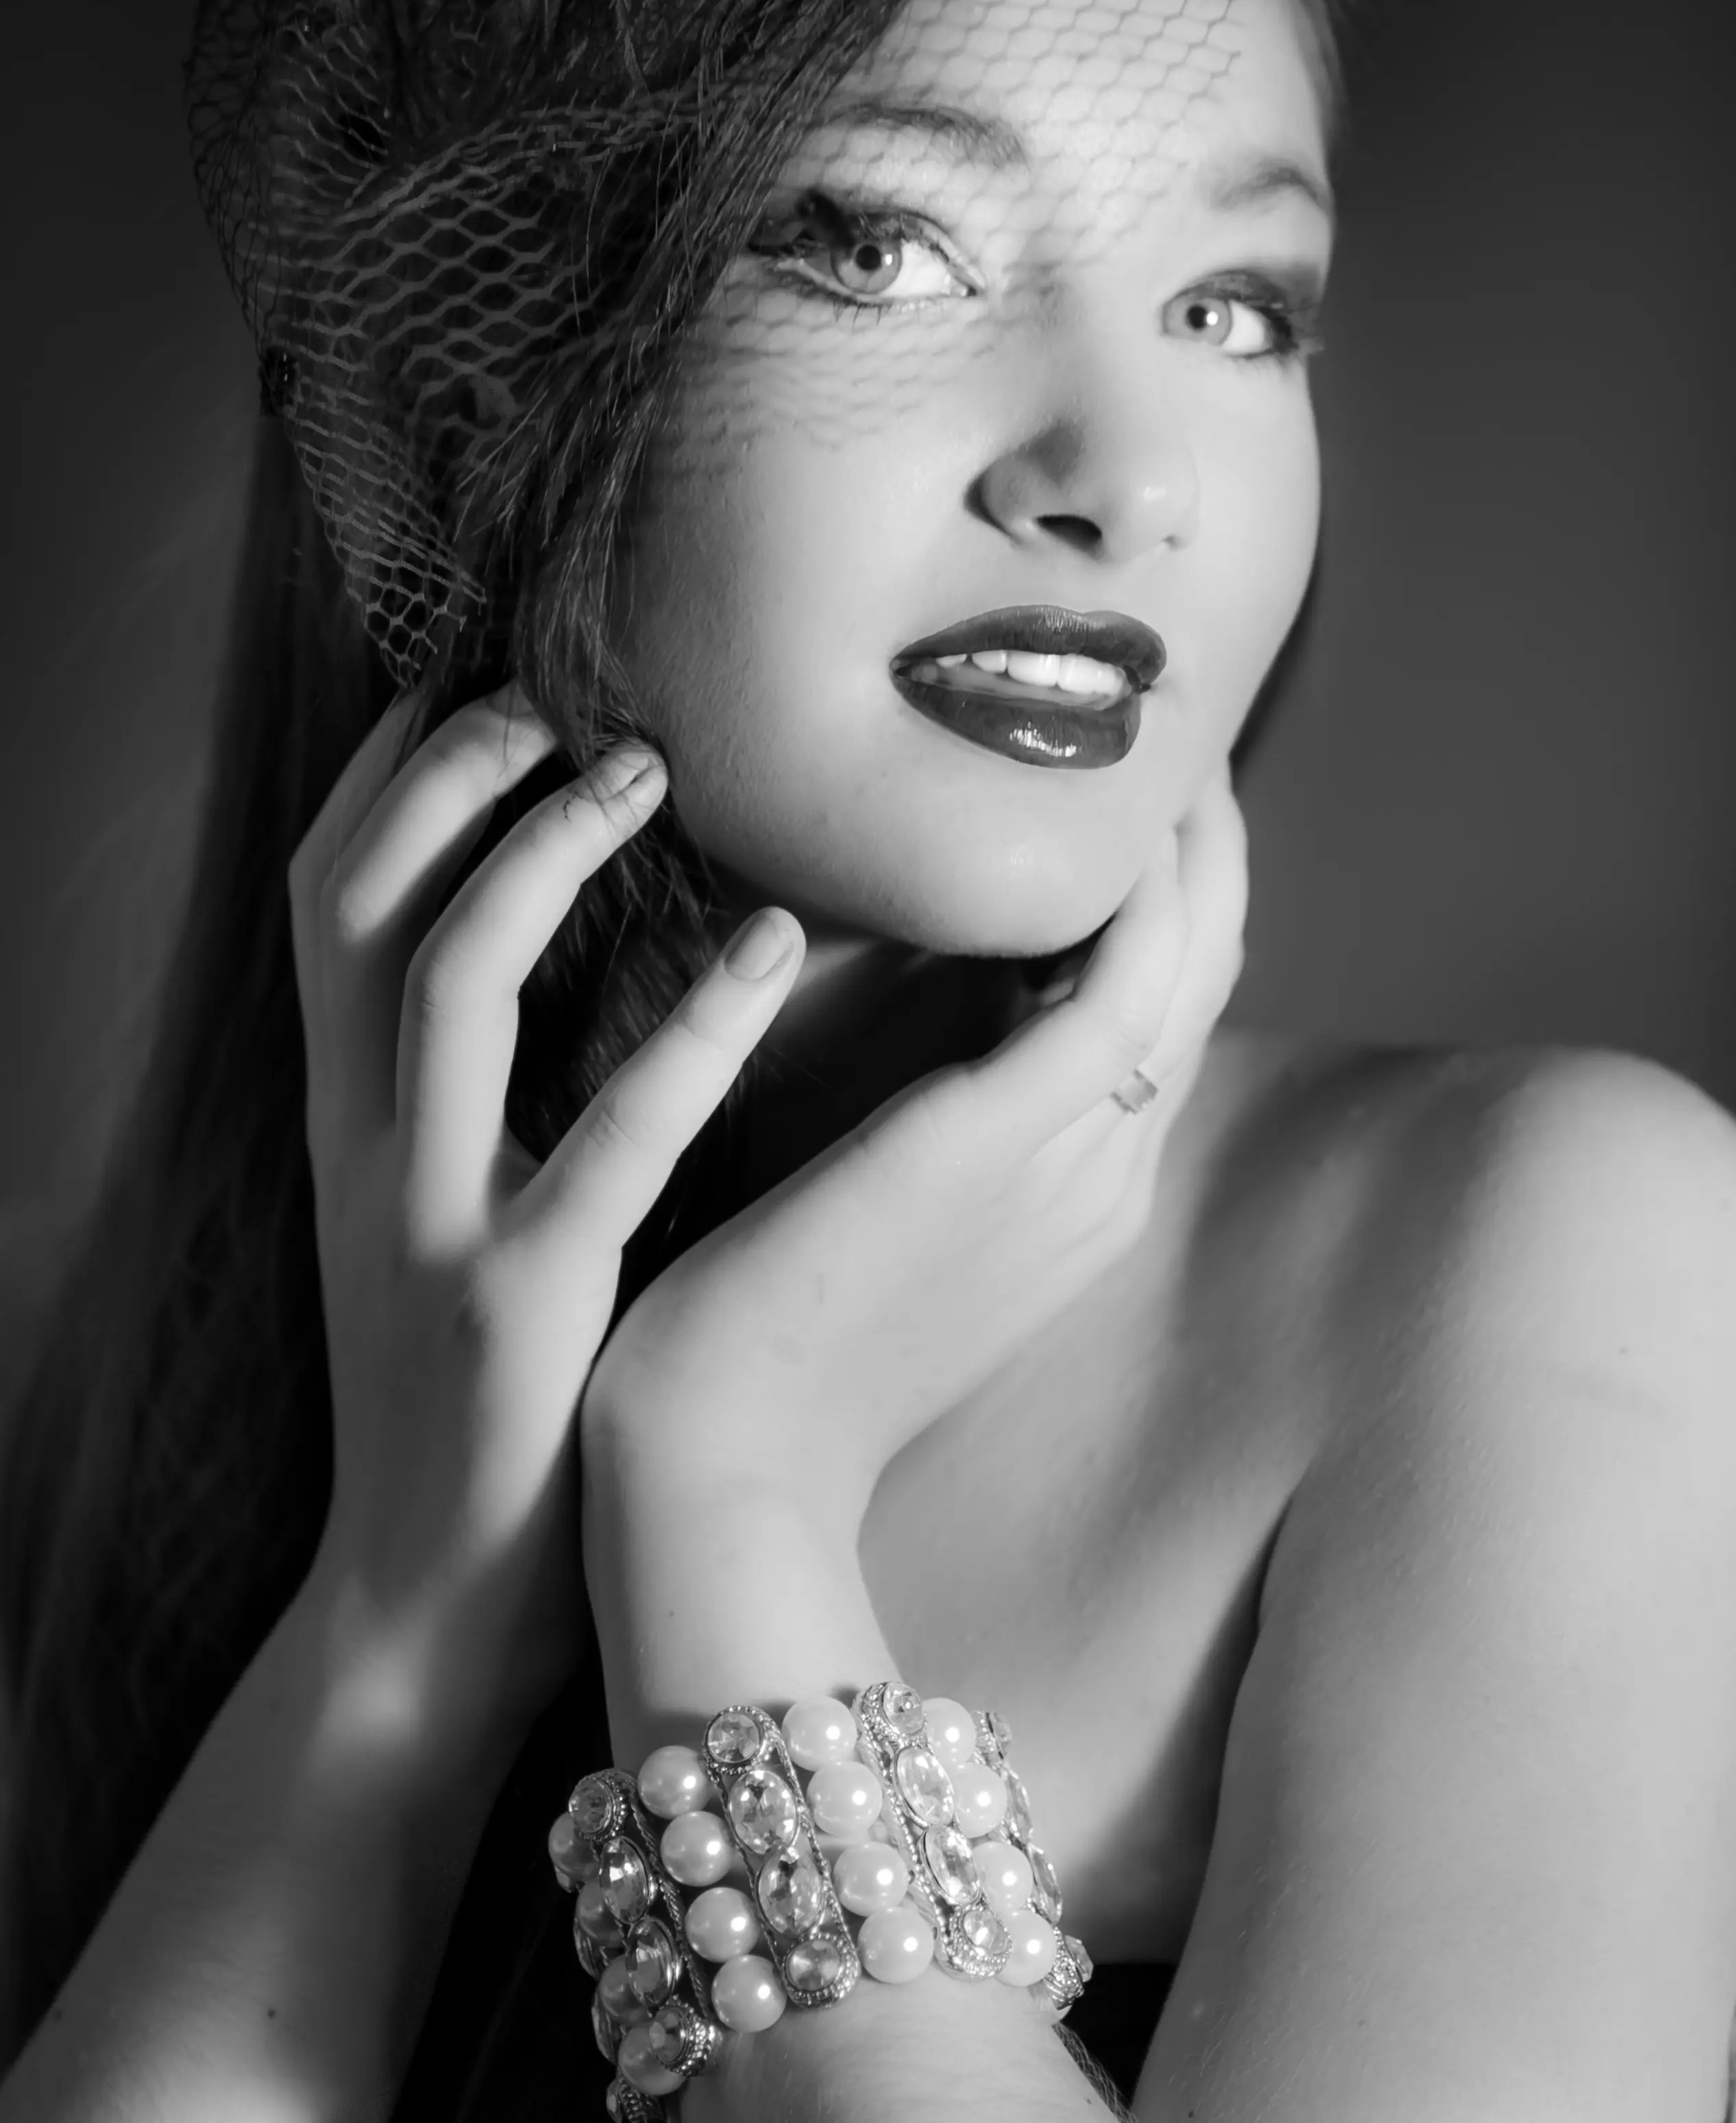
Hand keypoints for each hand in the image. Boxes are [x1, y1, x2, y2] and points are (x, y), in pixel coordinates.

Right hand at [286, 685, 804, 1720]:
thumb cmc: (479, 1402)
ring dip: (529, 857)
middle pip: (347, 907)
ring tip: (639, 767)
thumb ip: (479, 1099)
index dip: (386, 775)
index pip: (329, 904)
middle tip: (548, 690)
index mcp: (357, 1126)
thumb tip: (563, 956)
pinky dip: (683, 1032)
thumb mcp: (449, 1219)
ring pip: (437, 987)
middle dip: (433, 776)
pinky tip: (770, 947)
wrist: (418, 1619)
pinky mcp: (517, 1309)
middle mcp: (367, 1153)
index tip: (471, 673)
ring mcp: (430, 1225)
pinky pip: (601, 1143)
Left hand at [583, 765, 1246, 1528]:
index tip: (1141, 800)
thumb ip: (914, 1120)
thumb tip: (898, 1013)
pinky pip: (1119, 986)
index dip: (1175, 902)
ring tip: (1166, 736)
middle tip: (1179, 737)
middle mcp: (1097, 1173)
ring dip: (1192, 843)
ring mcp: (1064, 1161)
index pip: (1158, 1017)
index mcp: (1069, 1191)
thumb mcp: (868, 1211)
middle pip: (1203, 979)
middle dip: (1208, 855)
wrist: (716, 1470)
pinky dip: (1141, 891)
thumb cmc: (756, 1335)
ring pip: (1187, 967)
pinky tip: (1122, 811)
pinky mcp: (997, 1140)